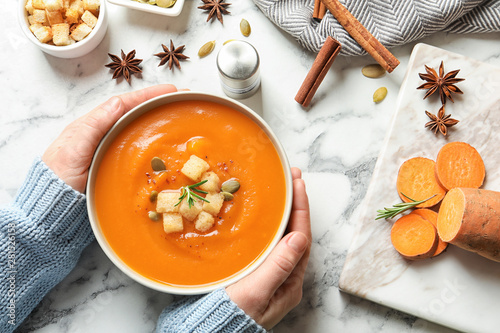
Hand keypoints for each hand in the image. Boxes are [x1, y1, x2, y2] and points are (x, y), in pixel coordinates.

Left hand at [42, 84, 178, 192]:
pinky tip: (166, 148)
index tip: (170, 91)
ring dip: (158, 122)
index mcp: (93, 125)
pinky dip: (153, 145)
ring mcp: (111, 151)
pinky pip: (139, 152)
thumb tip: (118, 103)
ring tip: (179, 117)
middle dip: (158, 105)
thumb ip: (94, 126)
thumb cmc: (58, 176)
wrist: (52, 206)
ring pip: (138, 131)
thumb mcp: (74, 147)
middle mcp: (104, 135)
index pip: (125, 104)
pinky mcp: (116, 168)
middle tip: (182, 101)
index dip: (148, 96)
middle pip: (135, 114)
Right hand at [226, 167, 310, 329]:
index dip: (301, 208)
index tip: (298, 183)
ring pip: (281, 238)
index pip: (301, 237)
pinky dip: (268, 226)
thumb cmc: (229, 316)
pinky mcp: (254, 274)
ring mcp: (270, 276)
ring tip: (280, 191)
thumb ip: (278, 266)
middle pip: (294, 234)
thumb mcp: (255, 293)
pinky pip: (267, 244)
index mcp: (289, 283)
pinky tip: (262, 217)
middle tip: (290, 180)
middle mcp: (284, 278)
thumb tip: (298, 237)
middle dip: (294, 205)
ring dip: (283, 213)